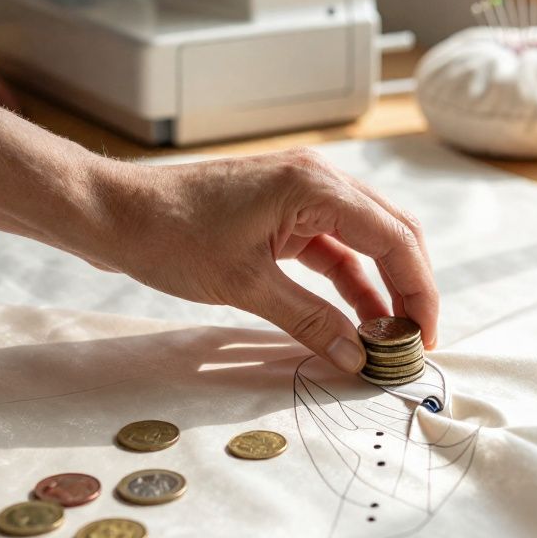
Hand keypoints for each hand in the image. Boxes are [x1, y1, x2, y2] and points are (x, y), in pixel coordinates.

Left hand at [86, 148, 438, 372]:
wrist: (113, 214)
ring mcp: (299, 195)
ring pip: (364, 242)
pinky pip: (331, 248)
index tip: (423, 338)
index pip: (394, 238)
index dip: (418, 291)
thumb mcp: (244, 285)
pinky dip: (347, 282)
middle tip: (414, 340)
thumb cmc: (169, 235)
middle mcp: (316, 180)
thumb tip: (356, 357)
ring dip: (379, 288)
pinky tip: (353, 320)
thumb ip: (308, 320)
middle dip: (409, 288)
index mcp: (314, 185)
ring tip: (386, 339)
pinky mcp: (281, 213)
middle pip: (390, 234)